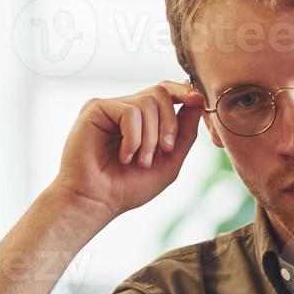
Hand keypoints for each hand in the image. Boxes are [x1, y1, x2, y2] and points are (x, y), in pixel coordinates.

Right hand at [50, 80, 203, 222]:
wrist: (97, 202)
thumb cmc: (128, 187)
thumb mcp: (169, 162)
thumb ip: (184, 133)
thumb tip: (198, 101)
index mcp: (142, 119)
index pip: (165, 92)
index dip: (183, 92)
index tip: (197, 101)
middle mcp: (126, 109)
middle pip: (160, 93)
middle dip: (169, 123)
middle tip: (165, 150)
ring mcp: (111, 107)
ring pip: (147, 102)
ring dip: (151, 137)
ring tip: (140, 160)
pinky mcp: (96, 109)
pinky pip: (130, 112)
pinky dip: (134, 138)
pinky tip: (125, 156)